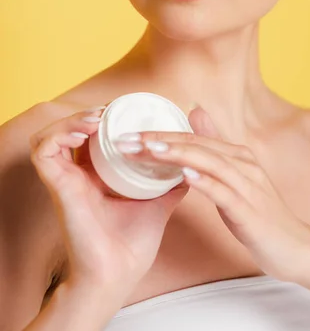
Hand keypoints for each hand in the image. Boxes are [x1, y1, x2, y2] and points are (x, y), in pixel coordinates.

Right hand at [29, 106, 188, 305]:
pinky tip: (85, 133)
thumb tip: (192, 165)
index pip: (88, 135)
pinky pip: (44, 151)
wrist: (120, 273)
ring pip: (52, 134)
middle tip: (109, 111)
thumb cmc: (133, 243)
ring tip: (97, 119)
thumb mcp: (157, 201)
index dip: (100, 117)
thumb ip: (170, 182)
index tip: (123, 109)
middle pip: (69, 129)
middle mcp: (76, 174)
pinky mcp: (58, 186)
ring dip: (73, 120)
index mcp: (95, 175)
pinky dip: (60, 134)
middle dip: (87, 114)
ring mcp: (65, 179)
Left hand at [114, 105, 309, 282]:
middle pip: (195, 145)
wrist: (296, 248)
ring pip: (207, 162)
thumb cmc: (261, 214)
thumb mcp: (236, 178)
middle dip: (157, 141)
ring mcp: (247, 185)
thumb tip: (196, 111)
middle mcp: (242, 164)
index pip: (191, 138)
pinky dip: (204, 181)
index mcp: (236, 155)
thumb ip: (215, 146)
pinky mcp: (249, 210)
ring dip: (176, 154)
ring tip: (147, 149)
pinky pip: (224, 192)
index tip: (127, 136)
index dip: (158, 134)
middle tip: (124, 140)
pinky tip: (184, 175)